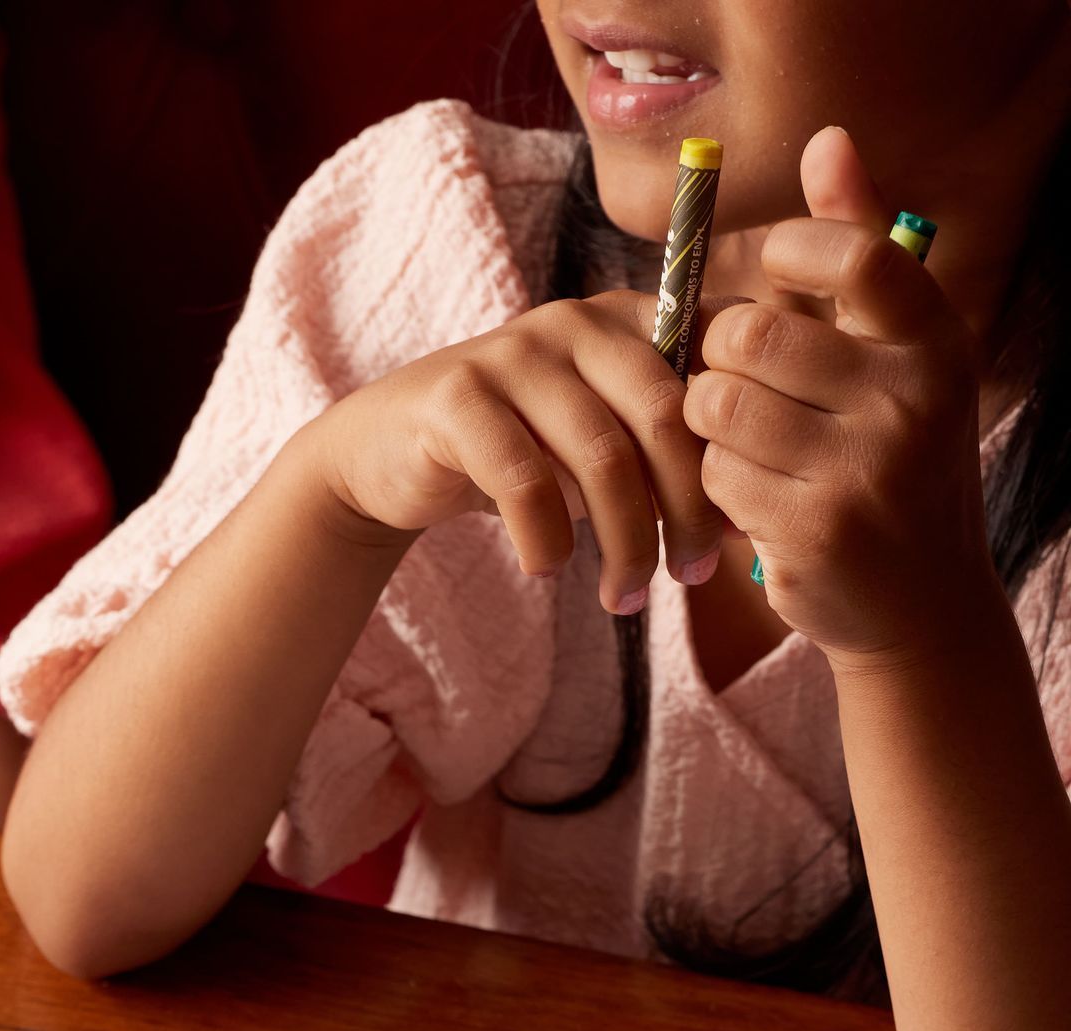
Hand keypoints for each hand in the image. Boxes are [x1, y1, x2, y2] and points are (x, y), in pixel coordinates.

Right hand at [315, 291, 721, 613]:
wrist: (390, 453)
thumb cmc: (517, 455)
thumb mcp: (600, 442)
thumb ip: (665, 453)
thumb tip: (749, 516)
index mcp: (629, 321)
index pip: (711, 365)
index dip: (738, 444)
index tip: (740, 526)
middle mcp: (578, 322)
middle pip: (665, 415)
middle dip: (688, 508)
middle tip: (692, 576)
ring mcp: (515, 353)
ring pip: (601, 455)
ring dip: (623, 543)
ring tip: (623, 600)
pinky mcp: (458, 397)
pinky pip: (524, 480)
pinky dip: (545, 540)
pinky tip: (548, 571)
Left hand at [685, 128, 994, 666]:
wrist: (919, 605)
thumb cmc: (891, 460)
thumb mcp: (896, 354)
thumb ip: (858, 248)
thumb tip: (827, 140)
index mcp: (936, 343)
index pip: (854, 254)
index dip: (787, 251)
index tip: (766, 273)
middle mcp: (911, 401)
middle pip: (750, 332)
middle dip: (723, 356)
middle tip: (740, 382)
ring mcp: (864, 471)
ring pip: (718, 407)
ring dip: (714, 426)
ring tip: (752, 445)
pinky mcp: (813, 533)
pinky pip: (715, 476)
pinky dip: (719, 485)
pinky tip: (759, 502)